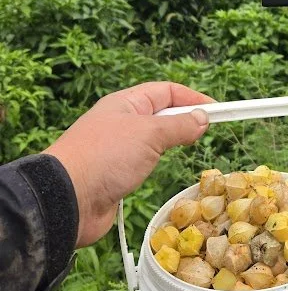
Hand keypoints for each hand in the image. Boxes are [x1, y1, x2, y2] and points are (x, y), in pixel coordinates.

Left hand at [46, 82, 213, 247]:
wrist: (67, 199)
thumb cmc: (106, 157)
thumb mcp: (149, 134)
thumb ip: (179, 125)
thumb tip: (202, 118)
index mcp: (125, 104)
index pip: (166, 92)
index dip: (193, 98)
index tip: (218, 110)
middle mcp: (120, 122)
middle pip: (160, 114)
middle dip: (184, 119)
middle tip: (207, 132)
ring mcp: (117, 149)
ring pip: (152, 139)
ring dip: (171, 142)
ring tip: (190, 148)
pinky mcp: (115, 174)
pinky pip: (143, 161)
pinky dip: (158, 162)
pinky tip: (164, 169)